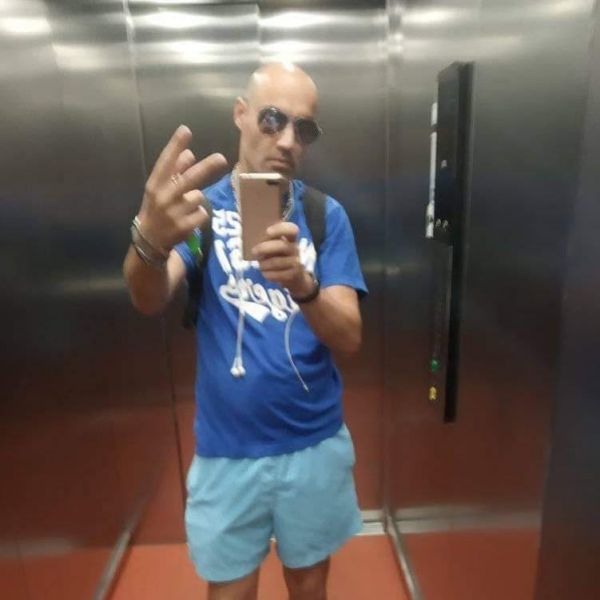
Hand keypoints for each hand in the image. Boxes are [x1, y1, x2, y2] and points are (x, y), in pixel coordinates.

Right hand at [137, 125, 227, 250]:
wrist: (149, 240)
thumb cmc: (157, 208)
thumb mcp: (159, 189)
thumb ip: (174, 171)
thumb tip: (190, 153)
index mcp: (155, 184)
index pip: (165, 162)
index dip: (175, 146)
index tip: (186, 130)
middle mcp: (163, 197)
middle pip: (189, 179)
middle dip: (206, 167)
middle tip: (222, 158)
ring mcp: (174, 213)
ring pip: (199, 197)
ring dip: (197, 200)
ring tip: (185, 208)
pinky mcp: (184, 227)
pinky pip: (202, 214)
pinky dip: (199, 215)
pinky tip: (189, 220)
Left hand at [252, 222, 314, 297]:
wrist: (293, 277)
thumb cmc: (278, 257)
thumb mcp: (274, 246)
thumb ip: (267, 241)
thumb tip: (251, 238)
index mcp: (291, 238)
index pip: (291, 229)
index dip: (280, 229)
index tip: (267, 231)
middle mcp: (295, 249)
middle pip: (282, 246)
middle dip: (265, 248)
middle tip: (253, 251)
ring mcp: (296, 262)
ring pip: (278, 262)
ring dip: (265, 264)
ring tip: (260, 265)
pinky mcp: (294, 275)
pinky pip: (279, 275)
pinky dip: (269, 274)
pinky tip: (265, 273)